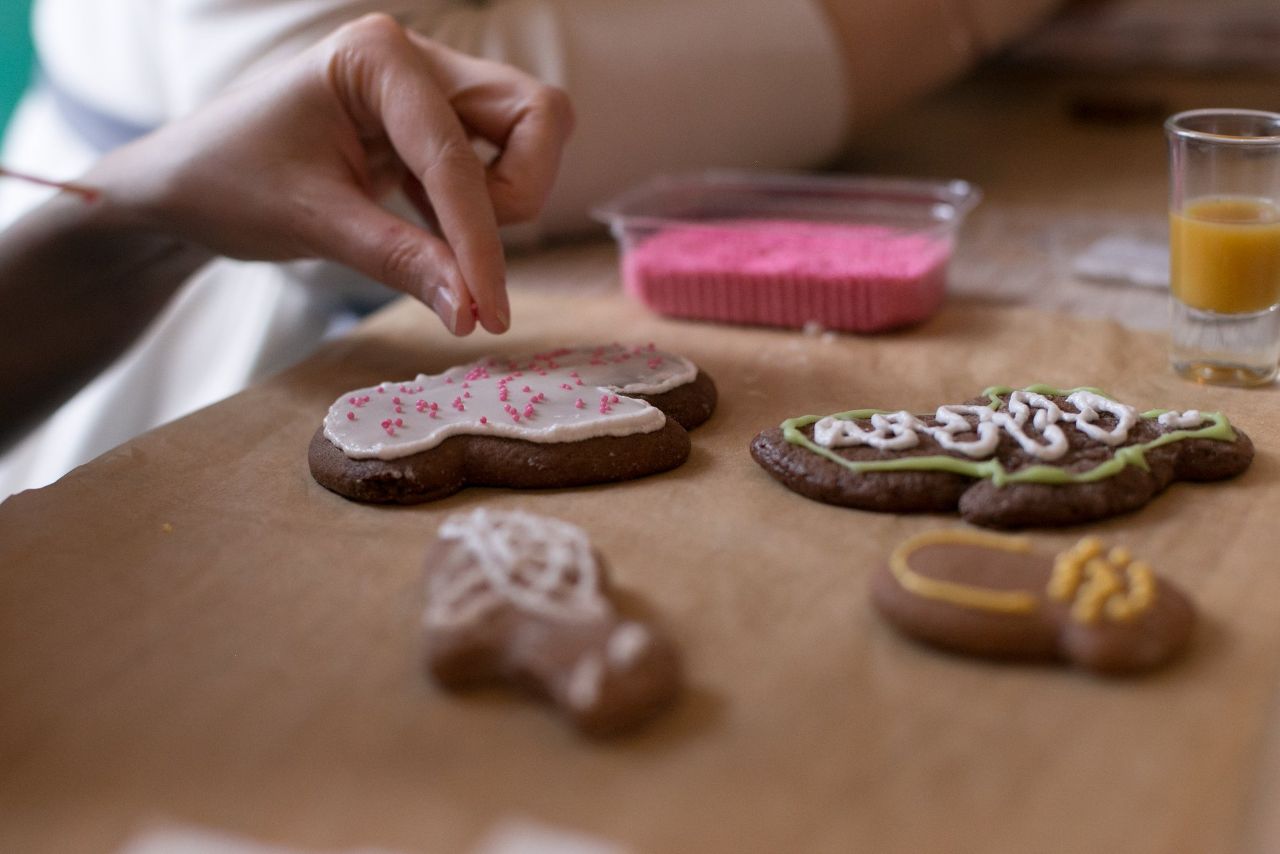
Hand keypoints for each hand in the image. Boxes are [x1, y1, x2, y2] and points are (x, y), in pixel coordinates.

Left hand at [86, 13, 574, 334]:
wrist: (185, 179)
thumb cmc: (228, 182)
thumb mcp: (311, 222)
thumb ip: (400, 260)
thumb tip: (472, 312)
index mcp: (377, 58)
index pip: (457, 156)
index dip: (480, 241)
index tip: (490, 314)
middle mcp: (417, 59)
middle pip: (535, 114)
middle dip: (517, 191)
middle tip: (467, 249)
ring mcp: (432, 87)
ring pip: (531, 132)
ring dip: (505, 197)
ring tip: (436, 234)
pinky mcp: (436, 123)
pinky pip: (501, 156)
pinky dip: (482, 202)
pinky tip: (430, 226)